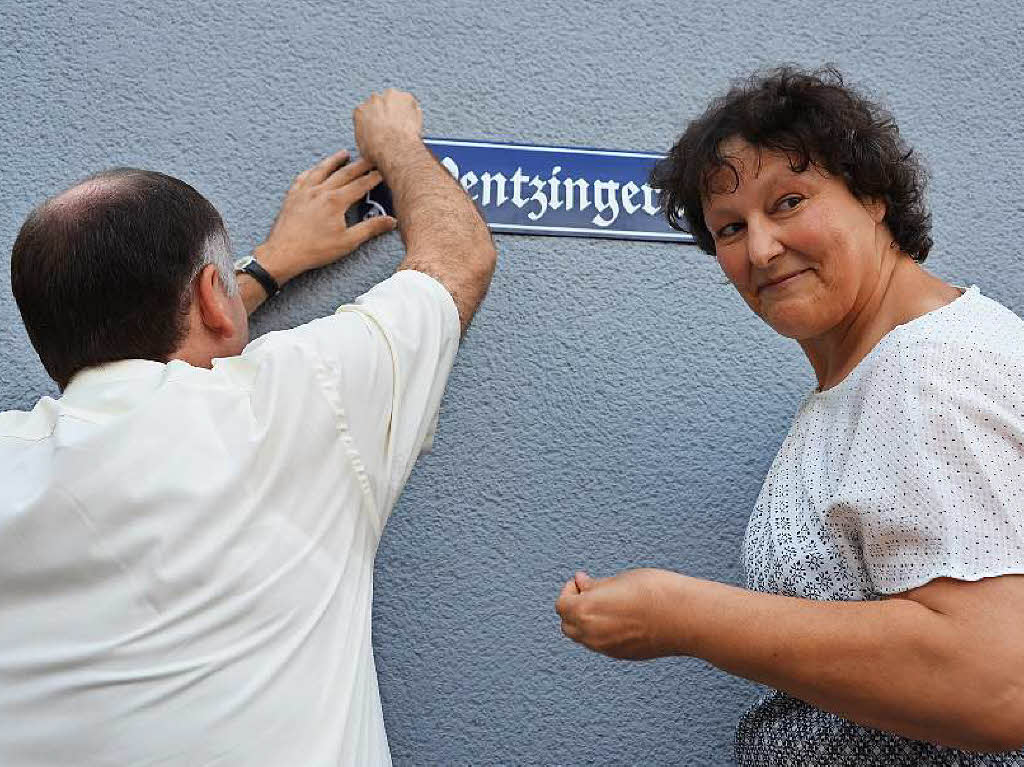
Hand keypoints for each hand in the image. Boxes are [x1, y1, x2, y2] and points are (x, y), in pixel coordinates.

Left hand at [255, 149, 395, 284]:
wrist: (284, 253)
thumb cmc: (315, 249)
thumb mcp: (348, 241)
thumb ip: (370, 228)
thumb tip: (390, 221)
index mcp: (336, 201)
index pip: (360, 185)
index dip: (372, 178)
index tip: (380, 172)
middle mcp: (321, 191)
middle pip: (343, 173)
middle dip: (359, 165)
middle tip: (369, 158)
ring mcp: (305, 191)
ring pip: (322, 169)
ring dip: (334, 160)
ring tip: (343, 153)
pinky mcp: (293, 196)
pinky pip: (304, 177)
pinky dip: (312, 170)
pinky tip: (315, 169)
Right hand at [352, 89, 423, 166]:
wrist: (394, 148)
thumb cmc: (378, 151)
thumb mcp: (363, 148)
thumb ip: (365, 138)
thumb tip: (370, 142)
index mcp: (360, 111)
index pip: (367, 112)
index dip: (376, 121)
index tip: (382, 127)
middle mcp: (373, 100)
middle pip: (382, 104)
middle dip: (388, 113)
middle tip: (395, 127)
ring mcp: (389, 96)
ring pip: (396, 101)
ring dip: (400, 110)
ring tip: (405, 126)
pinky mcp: (405, 97)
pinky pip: (411, 103)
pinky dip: (413, 112)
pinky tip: (413, 124)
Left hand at [555, 568, 686, 659]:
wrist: (685, 617)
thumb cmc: (654, 592)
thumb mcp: (619, 580)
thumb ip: (596, 586)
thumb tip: (582, 584)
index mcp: (585, 611)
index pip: (561, 605)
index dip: (570, 590)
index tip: (582, 581)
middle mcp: (592, 634)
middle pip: (568, 625)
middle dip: (574, 608)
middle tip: (591, 592)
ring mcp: (607, 648)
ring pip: (584, 638)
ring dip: (587, 622)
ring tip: (608, 604)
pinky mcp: (622, 655)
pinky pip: (601, 645)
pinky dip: (601, 632)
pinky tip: (620, 618)